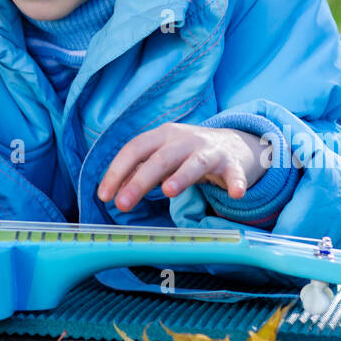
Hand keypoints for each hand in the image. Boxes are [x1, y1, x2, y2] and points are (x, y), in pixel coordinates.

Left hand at [96, 123, 263, 212]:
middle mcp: (184, 140)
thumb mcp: (162, 157)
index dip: (117, 171)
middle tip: (122, 204)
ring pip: (195, 162)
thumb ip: (139, 171)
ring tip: (169, 191)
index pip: (135, 149)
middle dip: (140, 181)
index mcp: (162, 136)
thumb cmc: (188, 154)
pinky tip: (237, 194)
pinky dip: (236, 182)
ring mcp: (209, 150)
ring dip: (182, 176)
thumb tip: (111, 191)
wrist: (233, 144)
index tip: (104, 195)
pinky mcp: (232, 163)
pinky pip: (234, 173)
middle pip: (160, 158)